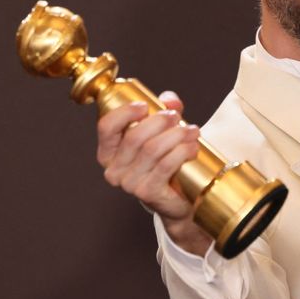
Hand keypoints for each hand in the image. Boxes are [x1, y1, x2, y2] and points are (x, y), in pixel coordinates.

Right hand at [96, 90, 212, 255]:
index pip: (106, 127)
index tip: (144, 105)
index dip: (124, 112)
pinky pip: (165, 165)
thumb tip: (169, 99)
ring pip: (152, 150)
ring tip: (192, 130)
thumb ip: (163, 111)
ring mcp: (129, 183)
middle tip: (176, 116)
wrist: (177, 199)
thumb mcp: (161, 132)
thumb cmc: (164, 161)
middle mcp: (114, 169)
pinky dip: (182, 152)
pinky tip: (193, 147)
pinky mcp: (147, 193)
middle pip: (134, 137)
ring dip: (176, 135)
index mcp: (108, 152)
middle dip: (159, 121)